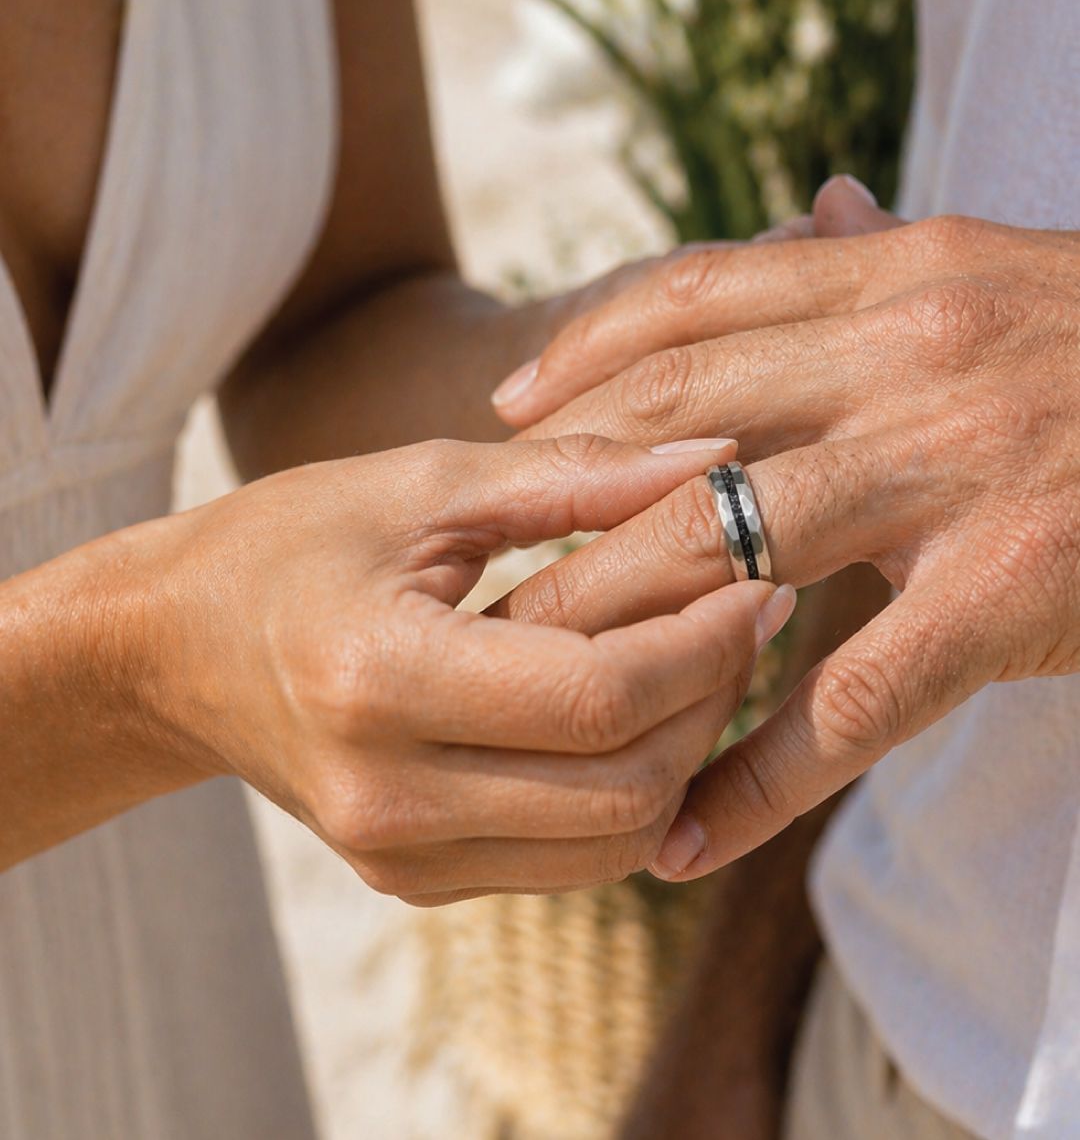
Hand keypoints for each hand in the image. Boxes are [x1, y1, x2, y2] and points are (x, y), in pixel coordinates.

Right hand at [130, 434, 787, 904]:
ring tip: (697, 658)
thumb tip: (719, 455)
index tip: (761, 576)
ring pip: (616, 843)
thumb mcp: (422, 483)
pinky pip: (571, 858)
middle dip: (714, 700)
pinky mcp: (417, 882)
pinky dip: (628, 790)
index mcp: (379, 680)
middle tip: (745, 613)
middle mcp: (388, 798)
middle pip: (626, 787)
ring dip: (685, 754)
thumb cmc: (291, 543)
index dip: (705, 640)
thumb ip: (576, 473)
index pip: (598, 695)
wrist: (174, 652)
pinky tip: (633, 709)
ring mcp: (400, 859)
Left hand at [492, 184, 1079, 876]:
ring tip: (539, 698)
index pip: (692, 299)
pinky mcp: (1005, 590)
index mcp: (893, 275)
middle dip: (562, 510)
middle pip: (672, 428)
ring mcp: (950, 472)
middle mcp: (902, 356)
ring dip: (615, 634)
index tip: (506, 411)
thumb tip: (818, 200)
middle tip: (481, 576)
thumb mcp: (996, 273)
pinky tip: (687, 833)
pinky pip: (847, 697)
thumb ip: (886, 255)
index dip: (583, 353)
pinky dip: (756, 776)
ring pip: (723, 548)